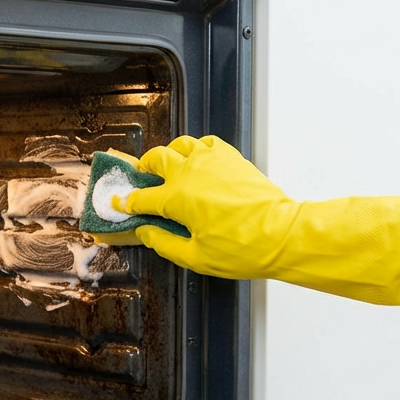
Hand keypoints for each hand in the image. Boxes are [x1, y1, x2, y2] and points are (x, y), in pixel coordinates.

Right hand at [122, 136, 399, 307]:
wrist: (280, 234)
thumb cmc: (242, 248)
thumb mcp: (195, 257)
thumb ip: (164, 243)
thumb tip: (146, 232)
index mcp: (175, 199)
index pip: (140, 197)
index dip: (126, 202)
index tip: (119, 204)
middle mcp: (189, 173)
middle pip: (156, 159)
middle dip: (144, 168)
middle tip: (142, 179)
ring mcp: (211, 161)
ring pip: (180, 144)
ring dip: (169, 154)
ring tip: (168, 165)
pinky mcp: (231, 157)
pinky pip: (206, 142)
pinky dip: (196, 148)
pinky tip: (197, 160)